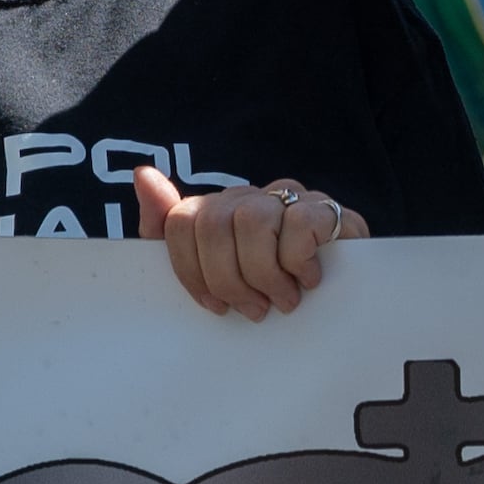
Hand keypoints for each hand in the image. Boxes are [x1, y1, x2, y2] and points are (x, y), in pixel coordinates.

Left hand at [135, 169, 362, 319]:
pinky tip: (308, 279)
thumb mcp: (212, 273)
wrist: (340, 292)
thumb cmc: (269, 286)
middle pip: (212, 225)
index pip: (180, 222)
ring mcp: (287, 198)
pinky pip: (298, 225)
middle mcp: (248, 197)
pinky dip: (299, 263)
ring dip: (266, 276)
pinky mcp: (324, 208)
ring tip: (283, 299)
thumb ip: (168, 229)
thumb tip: (143, 174)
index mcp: (217, 211)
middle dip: (229, 281)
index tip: (215, 306)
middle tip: (255, 309)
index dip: (191, 272)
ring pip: (252, 223)